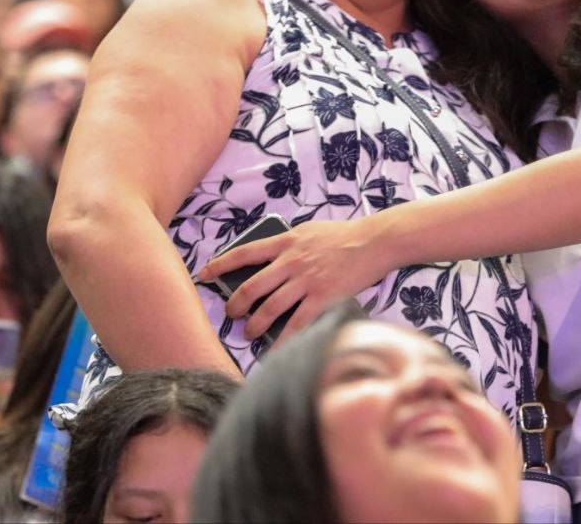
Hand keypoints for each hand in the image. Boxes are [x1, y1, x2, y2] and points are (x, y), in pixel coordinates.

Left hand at [197, 217, 394, 343]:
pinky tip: (275, 350)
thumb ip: (289, 244)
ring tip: (249, 333)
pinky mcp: (322, 297)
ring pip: (269, 308)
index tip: (205, 274)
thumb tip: (272, 259)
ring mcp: (306, 280)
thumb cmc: (345, 236)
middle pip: (251, 287)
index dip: (221, 264)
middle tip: (231, 315)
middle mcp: (291, 260)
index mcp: (287, 241)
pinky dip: (283, 339)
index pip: (245, 252)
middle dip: (235, 304)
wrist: (375, 241)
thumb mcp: (310, 230)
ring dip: (254, 325)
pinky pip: (296, 323)